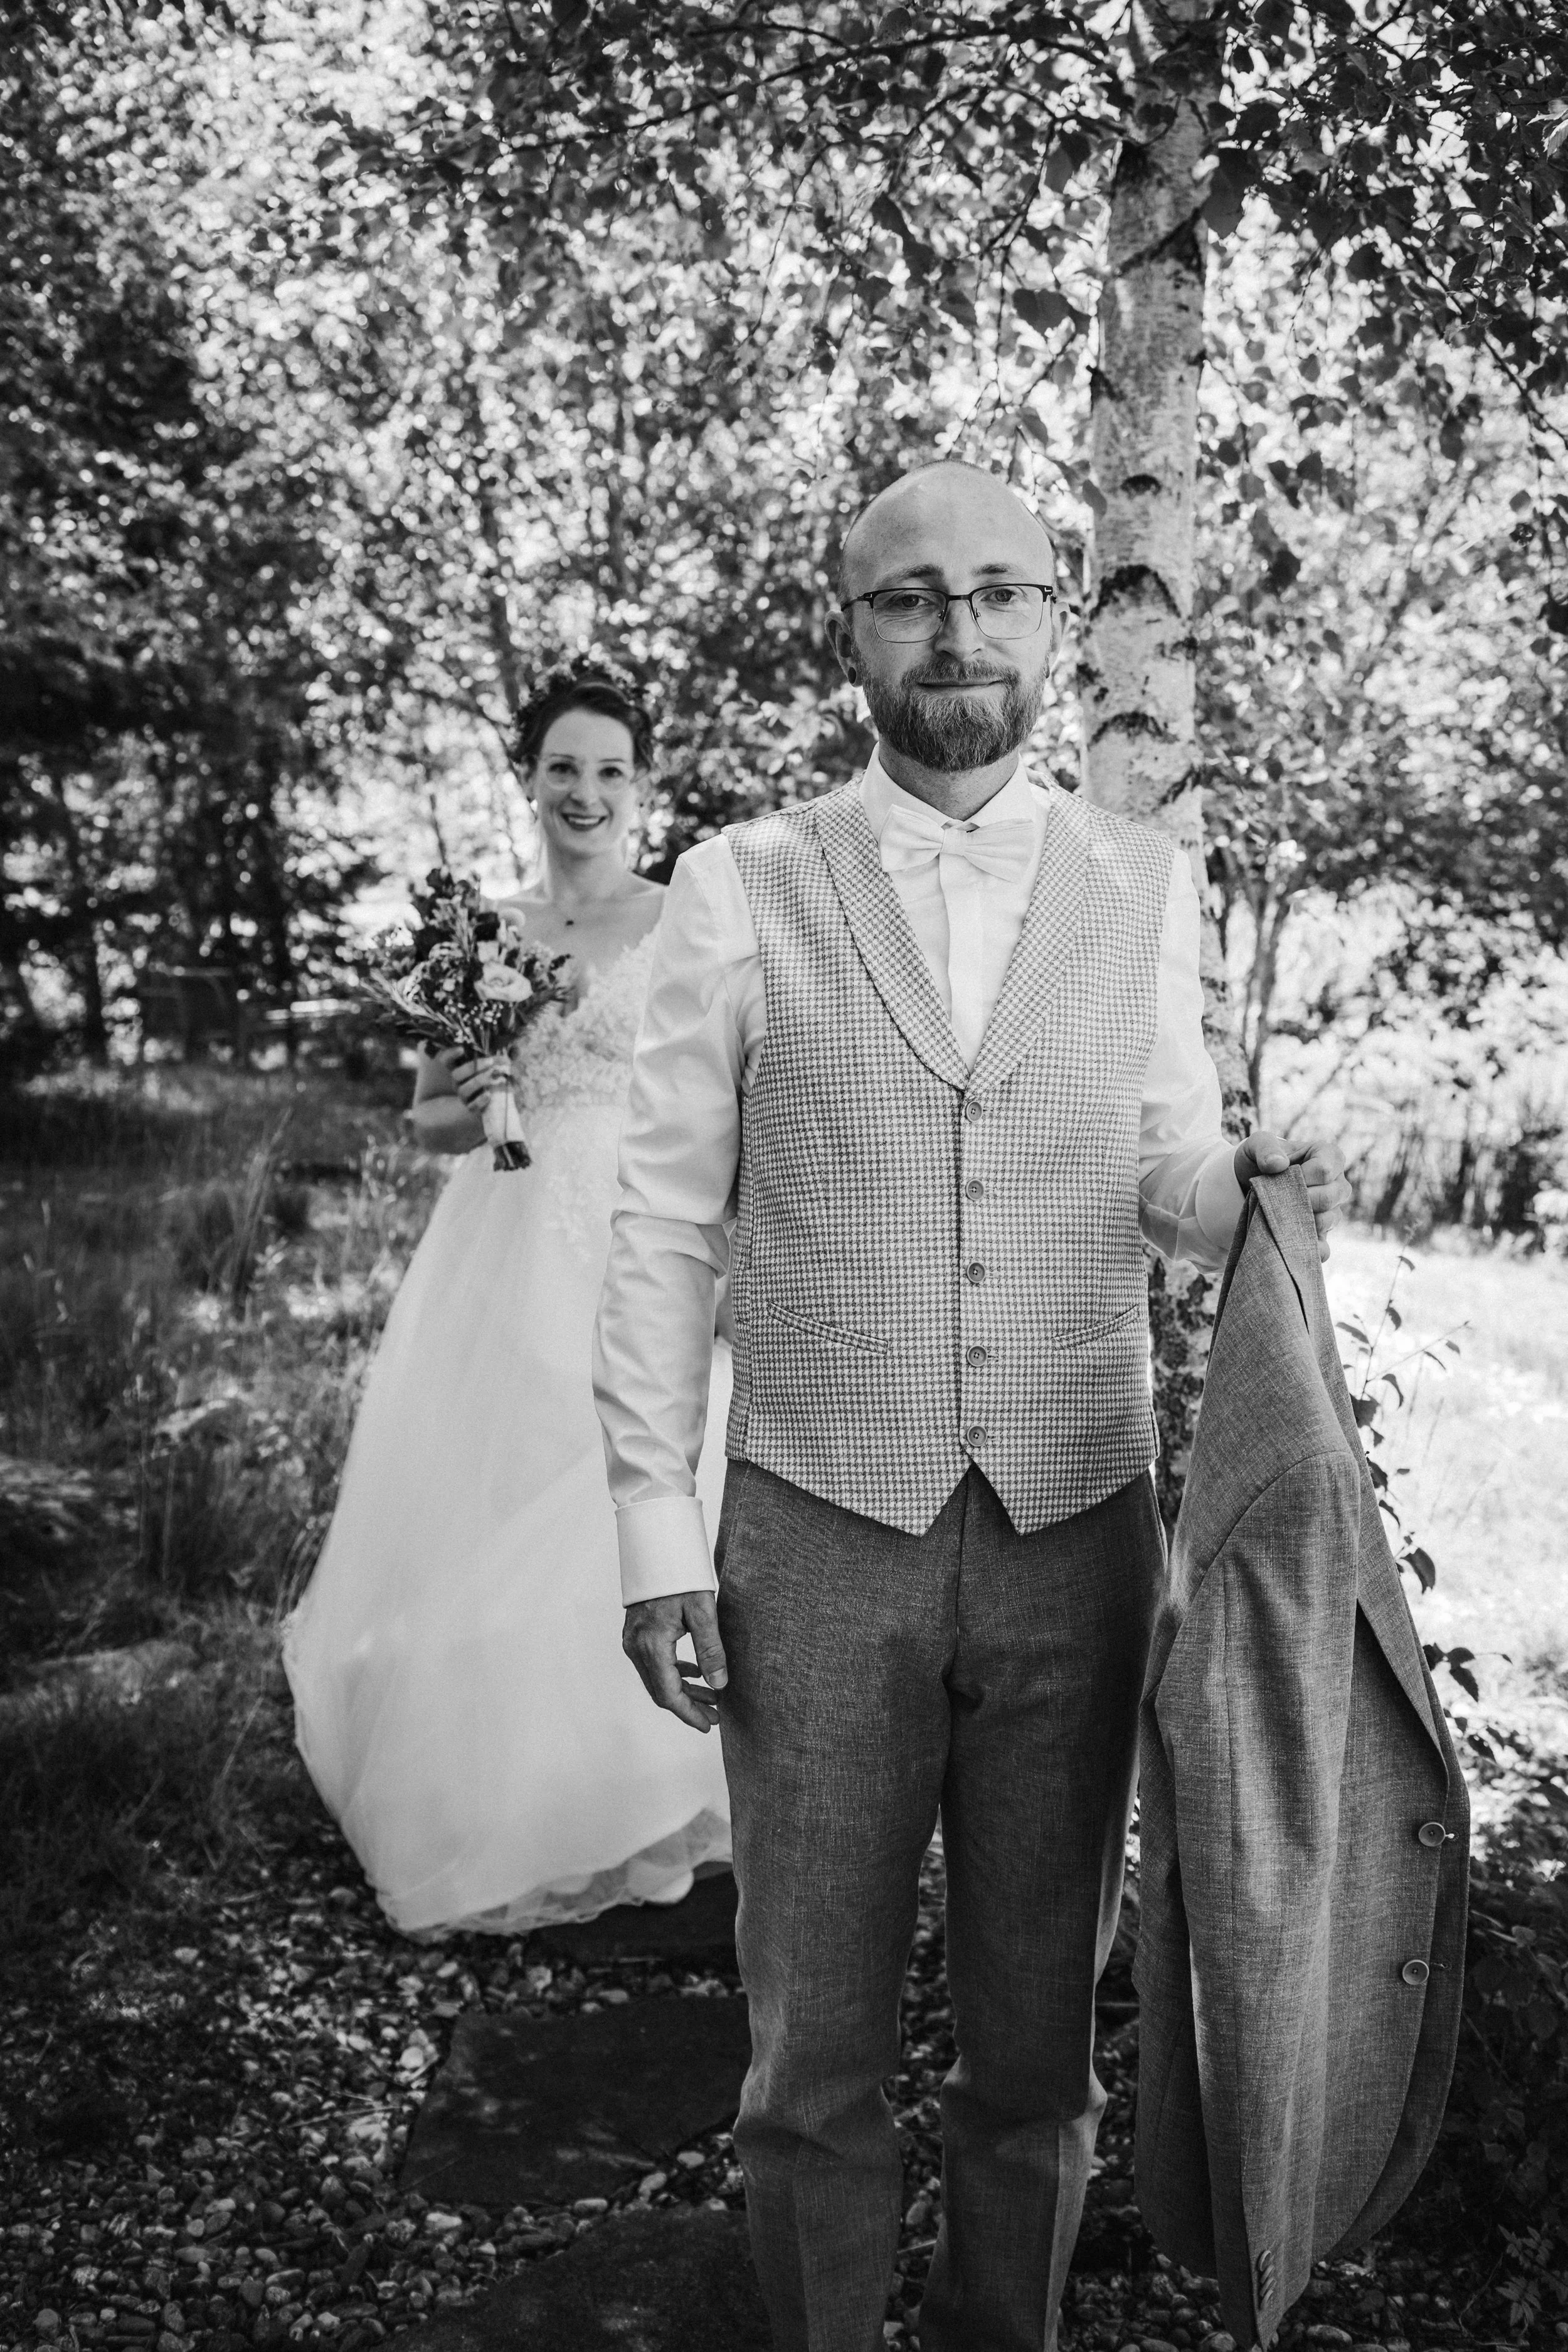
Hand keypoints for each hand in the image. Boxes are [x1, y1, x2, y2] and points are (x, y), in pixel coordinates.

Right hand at [440, 1047, 504, 1114]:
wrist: (496, 1103)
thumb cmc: (495, 1078)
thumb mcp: (498, 1066)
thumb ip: (504, 1057)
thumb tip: (516, 1050)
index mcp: (461, 1068)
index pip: (446, 1060)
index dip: (450, 1054)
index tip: (461, 1048)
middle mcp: (458, 1082)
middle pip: (456, 1074)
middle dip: (473, 1067)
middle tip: (490, 1061)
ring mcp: (463, 1095)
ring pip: (463, 1090)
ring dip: (478, 1081)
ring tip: (493, 1076)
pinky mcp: (471, 1107)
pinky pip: (471, 1106)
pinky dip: (479, 1101)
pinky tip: (489, 1094)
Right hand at [622, 1590, 728, 1732]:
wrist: (657, 1549)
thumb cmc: (680, 1576)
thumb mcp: (703, 1611)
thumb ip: (711, 1650)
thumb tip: (719, 1685)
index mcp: (652, 1645)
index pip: (669, 1694)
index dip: (689, 1714)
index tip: (708, 1725)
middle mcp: (636, 1646)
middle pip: (660, 1691)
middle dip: (688, 1707)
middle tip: (715, 1716)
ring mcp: (632, 1641)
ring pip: (656, 1679)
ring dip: (683, 1690)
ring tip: (712, 1698)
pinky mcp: (635, 1634)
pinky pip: (653, 1664)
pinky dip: (674, 1673)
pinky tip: (695, 1673)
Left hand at [1234, 1131, 1350, 1260]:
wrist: (1247, 1184)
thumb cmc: (1260, 1159)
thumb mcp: (1256, 1145)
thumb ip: (1266, 1148)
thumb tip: (1278, 1165)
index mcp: (1329, 1156)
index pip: (1325, 1170)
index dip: (1301, 1177)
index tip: (1282, 1176)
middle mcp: (1337, 1184)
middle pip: (1330, 1197)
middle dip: (1300, 1200)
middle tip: (1278, 1198)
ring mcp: (1332, 1210)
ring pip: (1327, 1221)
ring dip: (1300, 1220)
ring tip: (1279, 1213)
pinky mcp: (1320, 1233)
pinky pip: (1324, 1248)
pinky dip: (1310, 1249)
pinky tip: (1292, 1246)